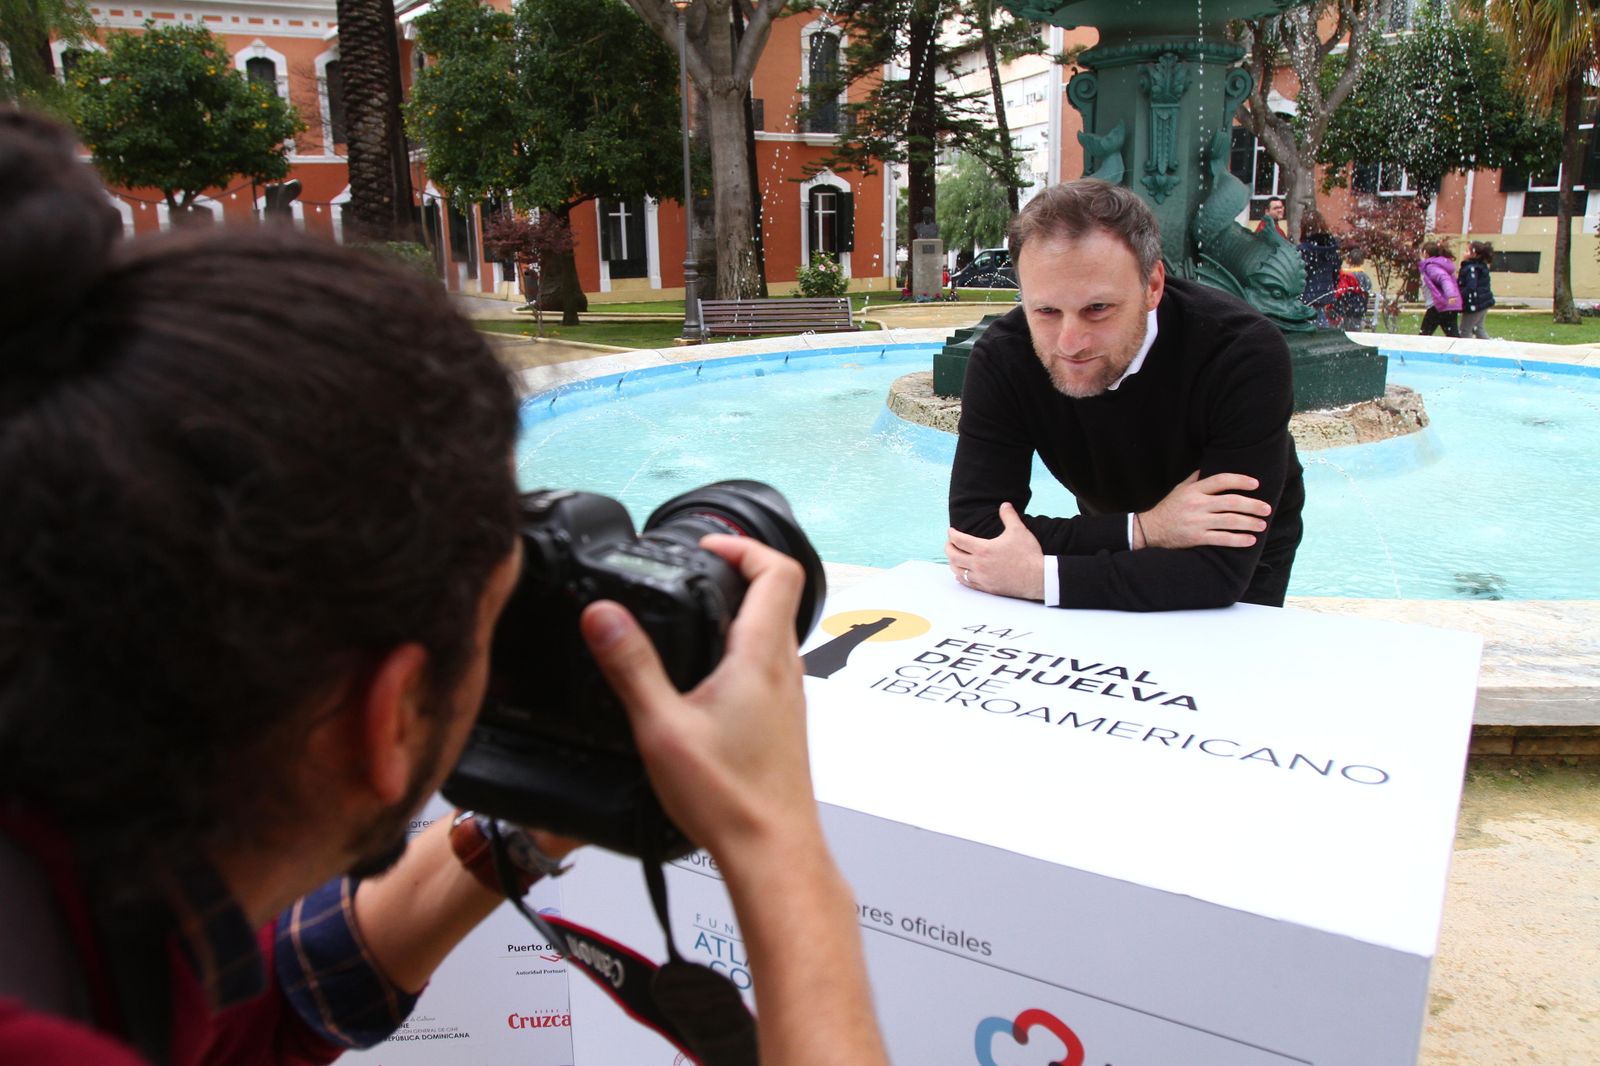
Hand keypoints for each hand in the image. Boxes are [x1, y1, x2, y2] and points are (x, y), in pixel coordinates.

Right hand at [579, 536, 816, 859]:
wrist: (773, 853)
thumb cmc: (730, 798)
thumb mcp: (662, 726)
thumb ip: (630, 666)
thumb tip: (603, 614)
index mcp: (762, 656)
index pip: (779, 570)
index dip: (744, 546)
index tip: (706, 545)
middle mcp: (785, 670)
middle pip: (777, 596)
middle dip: (736, 573)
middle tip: (693, 573)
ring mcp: (789, 698)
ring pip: (773, 633)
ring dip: (738, 613)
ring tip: (691, 619)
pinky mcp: (783, 723)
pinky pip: (768, 667)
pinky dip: (739, 651)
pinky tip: (701, 681)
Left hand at [945, 502, 1043, 599]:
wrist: (1038, 578)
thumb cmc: (1028, 554)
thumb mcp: (1019, 530)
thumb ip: (1009, 516)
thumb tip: (1004, 504)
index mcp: (983, 549)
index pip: (958, 540)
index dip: (952, 534)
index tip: (951, 531)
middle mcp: (979, 564)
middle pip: (953, 556)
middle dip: (949, 547)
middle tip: (950, 543)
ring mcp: (982, 578)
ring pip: (957, 571)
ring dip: (952, 562)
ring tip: (954, 557)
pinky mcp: (987, 587)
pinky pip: (967, 583)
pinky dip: (960, 576)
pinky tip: (960, 573)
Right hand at [1137, 471, 1269, 548]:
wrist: (1150, 530)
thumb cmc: (1168, 508)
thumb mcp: (1179, 489)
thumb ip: (1196, 478)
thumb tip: (1211, 465)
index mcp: (1194, 490)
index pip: (1221, 480)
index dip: (1240, 480)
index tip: (1255, 484)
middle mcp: (1197, 504)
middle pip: (1231, 502)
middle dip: (1252, 505)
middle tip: (1266, 508)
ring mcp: (1197, 522)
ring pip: (1229, 521)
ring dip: (1249, 522)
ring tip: (1262, 524)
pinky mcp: (1196, 538)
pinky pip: (1221, 538)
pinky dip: (1238, 539)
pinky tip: (1250, 540)